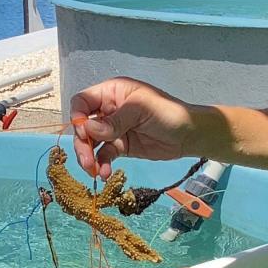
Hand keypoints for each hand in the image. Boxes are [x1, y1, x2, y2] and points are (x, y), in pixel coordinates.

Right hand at [70, 77, 194, 178]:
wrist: (190, 135)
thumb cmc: (168, 112)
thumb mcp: (141, 110)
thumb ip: (115, 120)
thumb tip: (88, 128)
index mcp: (112, 93)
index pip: (82, 101)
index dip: (78, 117)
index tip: (82, 133)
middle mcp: (108, 110)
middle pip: (83, 126)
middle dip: (82, 144)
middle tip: (86, 161)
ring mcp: (113, 130)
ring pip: (91, 143)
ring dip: (89, 158)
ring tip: (94, 171)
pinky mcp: (120, 147)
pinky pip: (104, 155)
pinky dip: (102, 165)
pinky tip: (105, 174)